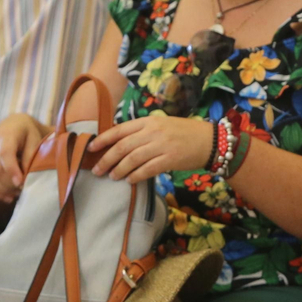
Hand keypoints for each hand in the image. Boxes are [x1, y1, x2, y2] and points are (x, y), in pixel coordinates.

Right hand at [0, 114, 47, 200]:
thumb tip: (25, 177)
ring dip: (1, 190)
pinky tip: (7, 197)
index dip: (11, 170)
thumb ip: (30, 157)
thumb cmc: (28, 133)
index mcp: (6, 133)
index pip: (5, 153)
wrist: (13, 124)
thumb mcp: (35, 140)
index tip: (20, 183)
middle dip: (8, 183)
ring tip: (16, 195)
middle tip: (22, 190)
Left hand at [89, 114, 214, 182]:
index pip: (120, 130)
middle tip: (97, 169)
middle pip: (123, 146)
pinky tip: (129, 180)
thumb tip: (120, 143)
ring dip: (119, 169)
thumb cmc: (184, 133)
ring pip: (132, 159)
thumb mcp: (162, 125)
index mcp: (149, 121)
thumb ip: (143, 131)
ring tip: (112, 176)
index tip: (91, 148)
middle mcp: (153, 132)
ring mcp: (162, 145)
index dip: (103, 139)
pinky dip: (136, 176)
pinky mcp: (170, 159)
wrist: (210, 141)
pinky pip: (147, 169)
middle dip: (107, 159)